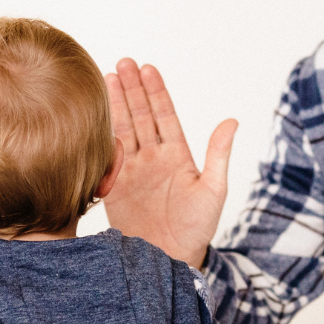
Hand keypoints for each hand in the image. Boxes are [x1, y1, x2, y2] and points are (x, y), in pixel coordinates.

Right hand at [104, 59, 237, 267]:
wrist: (170, 260)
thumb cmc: (197, 230)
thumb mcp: (213, 192)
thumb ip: (218, 156)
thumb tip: (232, 121)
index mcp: (177, 156)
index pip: (164, 116)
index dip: (156, 92)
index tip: (147, 68)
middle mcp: (153, 159)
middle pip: (140, 116)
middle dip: (131, 89)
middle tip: (122, 63)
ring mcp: (132, 172)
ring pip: (121, 130)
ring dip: (114, 105)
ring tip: (105, 78)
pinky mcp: (114, 188)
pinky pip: (105, 157)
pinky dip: (99, 136)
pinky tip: (91, 116)